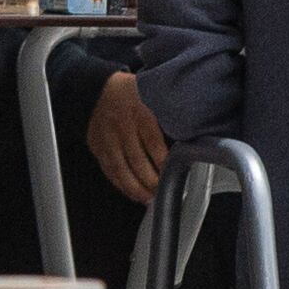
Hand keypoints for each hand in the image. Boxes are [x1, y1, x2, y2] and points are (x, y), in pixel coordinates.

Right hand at [86, 67, 169, 201]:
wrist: (98, 90)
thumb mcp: (152, 94)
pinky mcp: (97, 147)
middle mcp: (122, 127)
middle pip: (137, 161)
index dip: (163, 163)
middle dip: (151, 181)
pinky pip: (109, 170)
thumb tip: (191, 133)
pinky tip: (131, 193)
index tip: (175, 175)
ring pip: (121, 170)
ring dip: (135, 188)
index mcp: (140, 113)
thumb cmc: (132, 93)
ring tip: (148, 199)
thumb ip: (168, 112)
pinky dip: (120, 184)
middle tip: (163, 193)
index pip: (153, 142)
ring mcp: (107, 139)